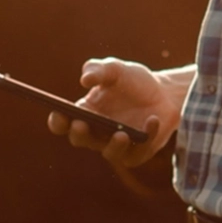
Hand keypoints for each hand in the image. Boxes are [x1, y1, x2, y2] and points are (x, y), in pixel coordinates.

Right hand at [47, 58, 175, 167]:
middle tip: (81, 124)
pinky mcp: (137, 153)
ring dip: (114, 145)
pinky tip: (152, 119)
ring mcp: (115, 145)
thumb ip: (98, 70)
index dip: (58, 121)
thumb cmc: (132, 81)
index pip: (63, 122)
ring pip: (109, 153)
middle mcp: (96, 133)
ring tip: (121, 134)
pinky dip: (146, 136)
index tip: (59, 113)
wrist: (163, 92)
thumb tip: (85, 80)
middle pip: (80, 139)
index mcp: (85, 113)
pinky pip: (138, 151)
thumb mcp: (116, 69)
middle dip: (79, 133)